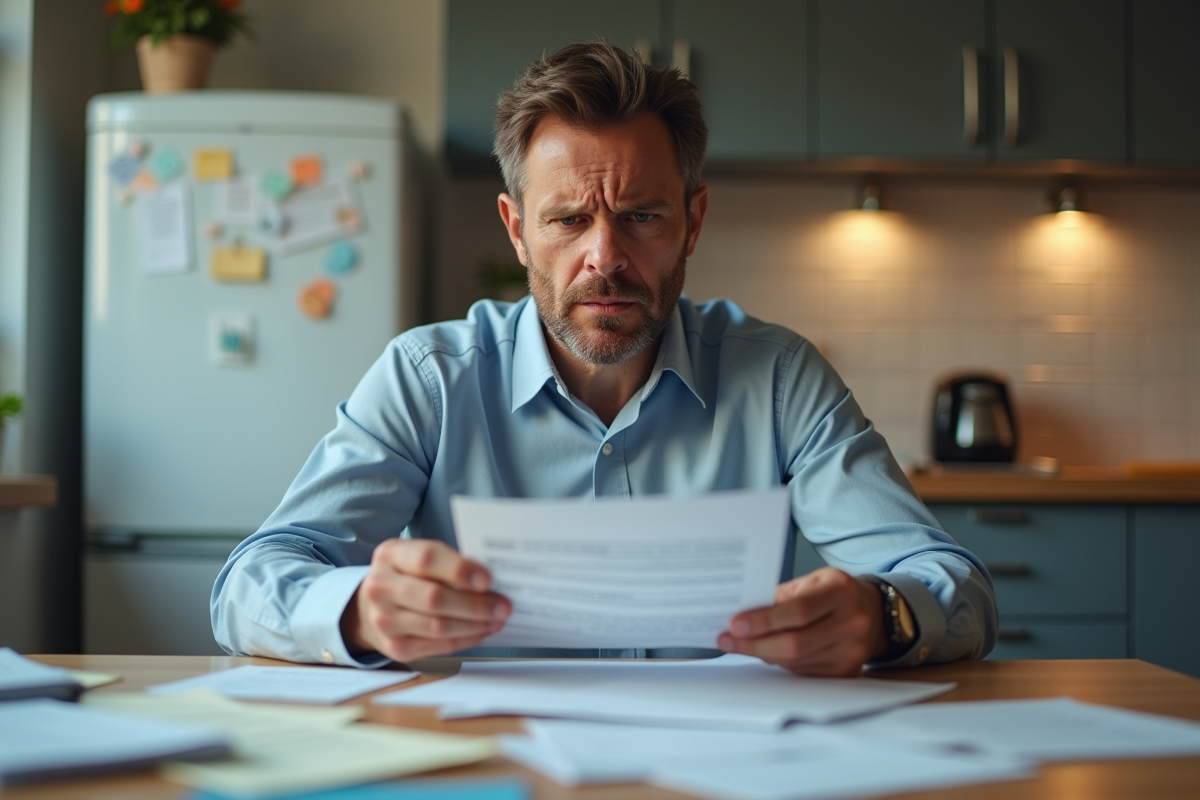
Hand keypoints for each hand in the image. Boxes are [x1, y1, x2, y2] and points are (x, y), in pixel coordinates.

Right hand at [340, 538, 510, 662]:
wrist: (368, 607)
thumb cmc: (405, 576)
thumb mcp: (415, 556)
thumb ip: (446, 562)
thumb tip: (489, 579)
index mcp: (390, 555)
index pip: (426, 559)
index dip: (459, 570)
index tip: (487, 579)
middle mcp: (381, 587)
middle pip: (434, 598)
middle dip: (475, 604)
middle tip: (503, 606)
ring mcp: (385, 620)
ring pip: (439, 626)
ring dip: (475, 624)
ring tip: (497, 619)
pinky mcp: (395, 647)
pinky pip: (438, 646)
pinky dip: (466, 639)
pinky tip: (481, 631)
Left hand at [717, 567, 886, 676]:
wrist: (873, 612)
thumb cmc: (836, 593)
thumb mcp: (813, 580)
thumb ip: (782, 595)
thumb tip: (744, 614)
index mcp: (841, 591)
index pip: (798, 610)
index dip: (764, 620)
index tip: (735, 624)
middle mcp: (852, 622)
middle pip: (795, 643)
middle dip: (755, 644)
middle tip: (729, 640)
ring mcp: (852, 651)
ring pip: (795, 661)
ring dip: (763, 654)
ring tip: (742, 644)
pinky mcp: (847, 671)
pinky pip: (802, 671)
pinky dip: (780, 662)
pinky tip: (767, 652)